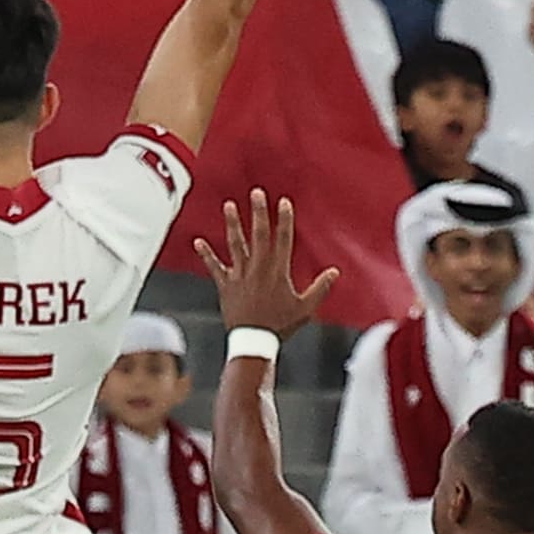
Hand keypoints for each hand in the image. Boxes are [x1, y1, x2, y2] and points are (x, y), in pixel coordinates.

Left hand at [195, 191, 343, 337]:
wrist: (254, 341)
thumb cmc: (281, 325)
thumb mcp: (306, 307)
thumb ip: (320, 287)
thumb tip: (335, 271)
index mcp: (278, 270)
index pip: (283, 239)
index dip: (284, 219)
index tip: (283, 201)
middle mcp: (258, 267)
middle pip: (258, 234)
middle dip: (258, 212)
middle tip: (256, 192)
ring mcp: (240, 274)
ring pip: (235, 244)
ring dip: (232, 224)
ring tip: (229, 206)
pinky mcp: (225, 284)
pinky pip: (214, 266)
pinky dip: (206, 254)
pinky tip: (198, 241)